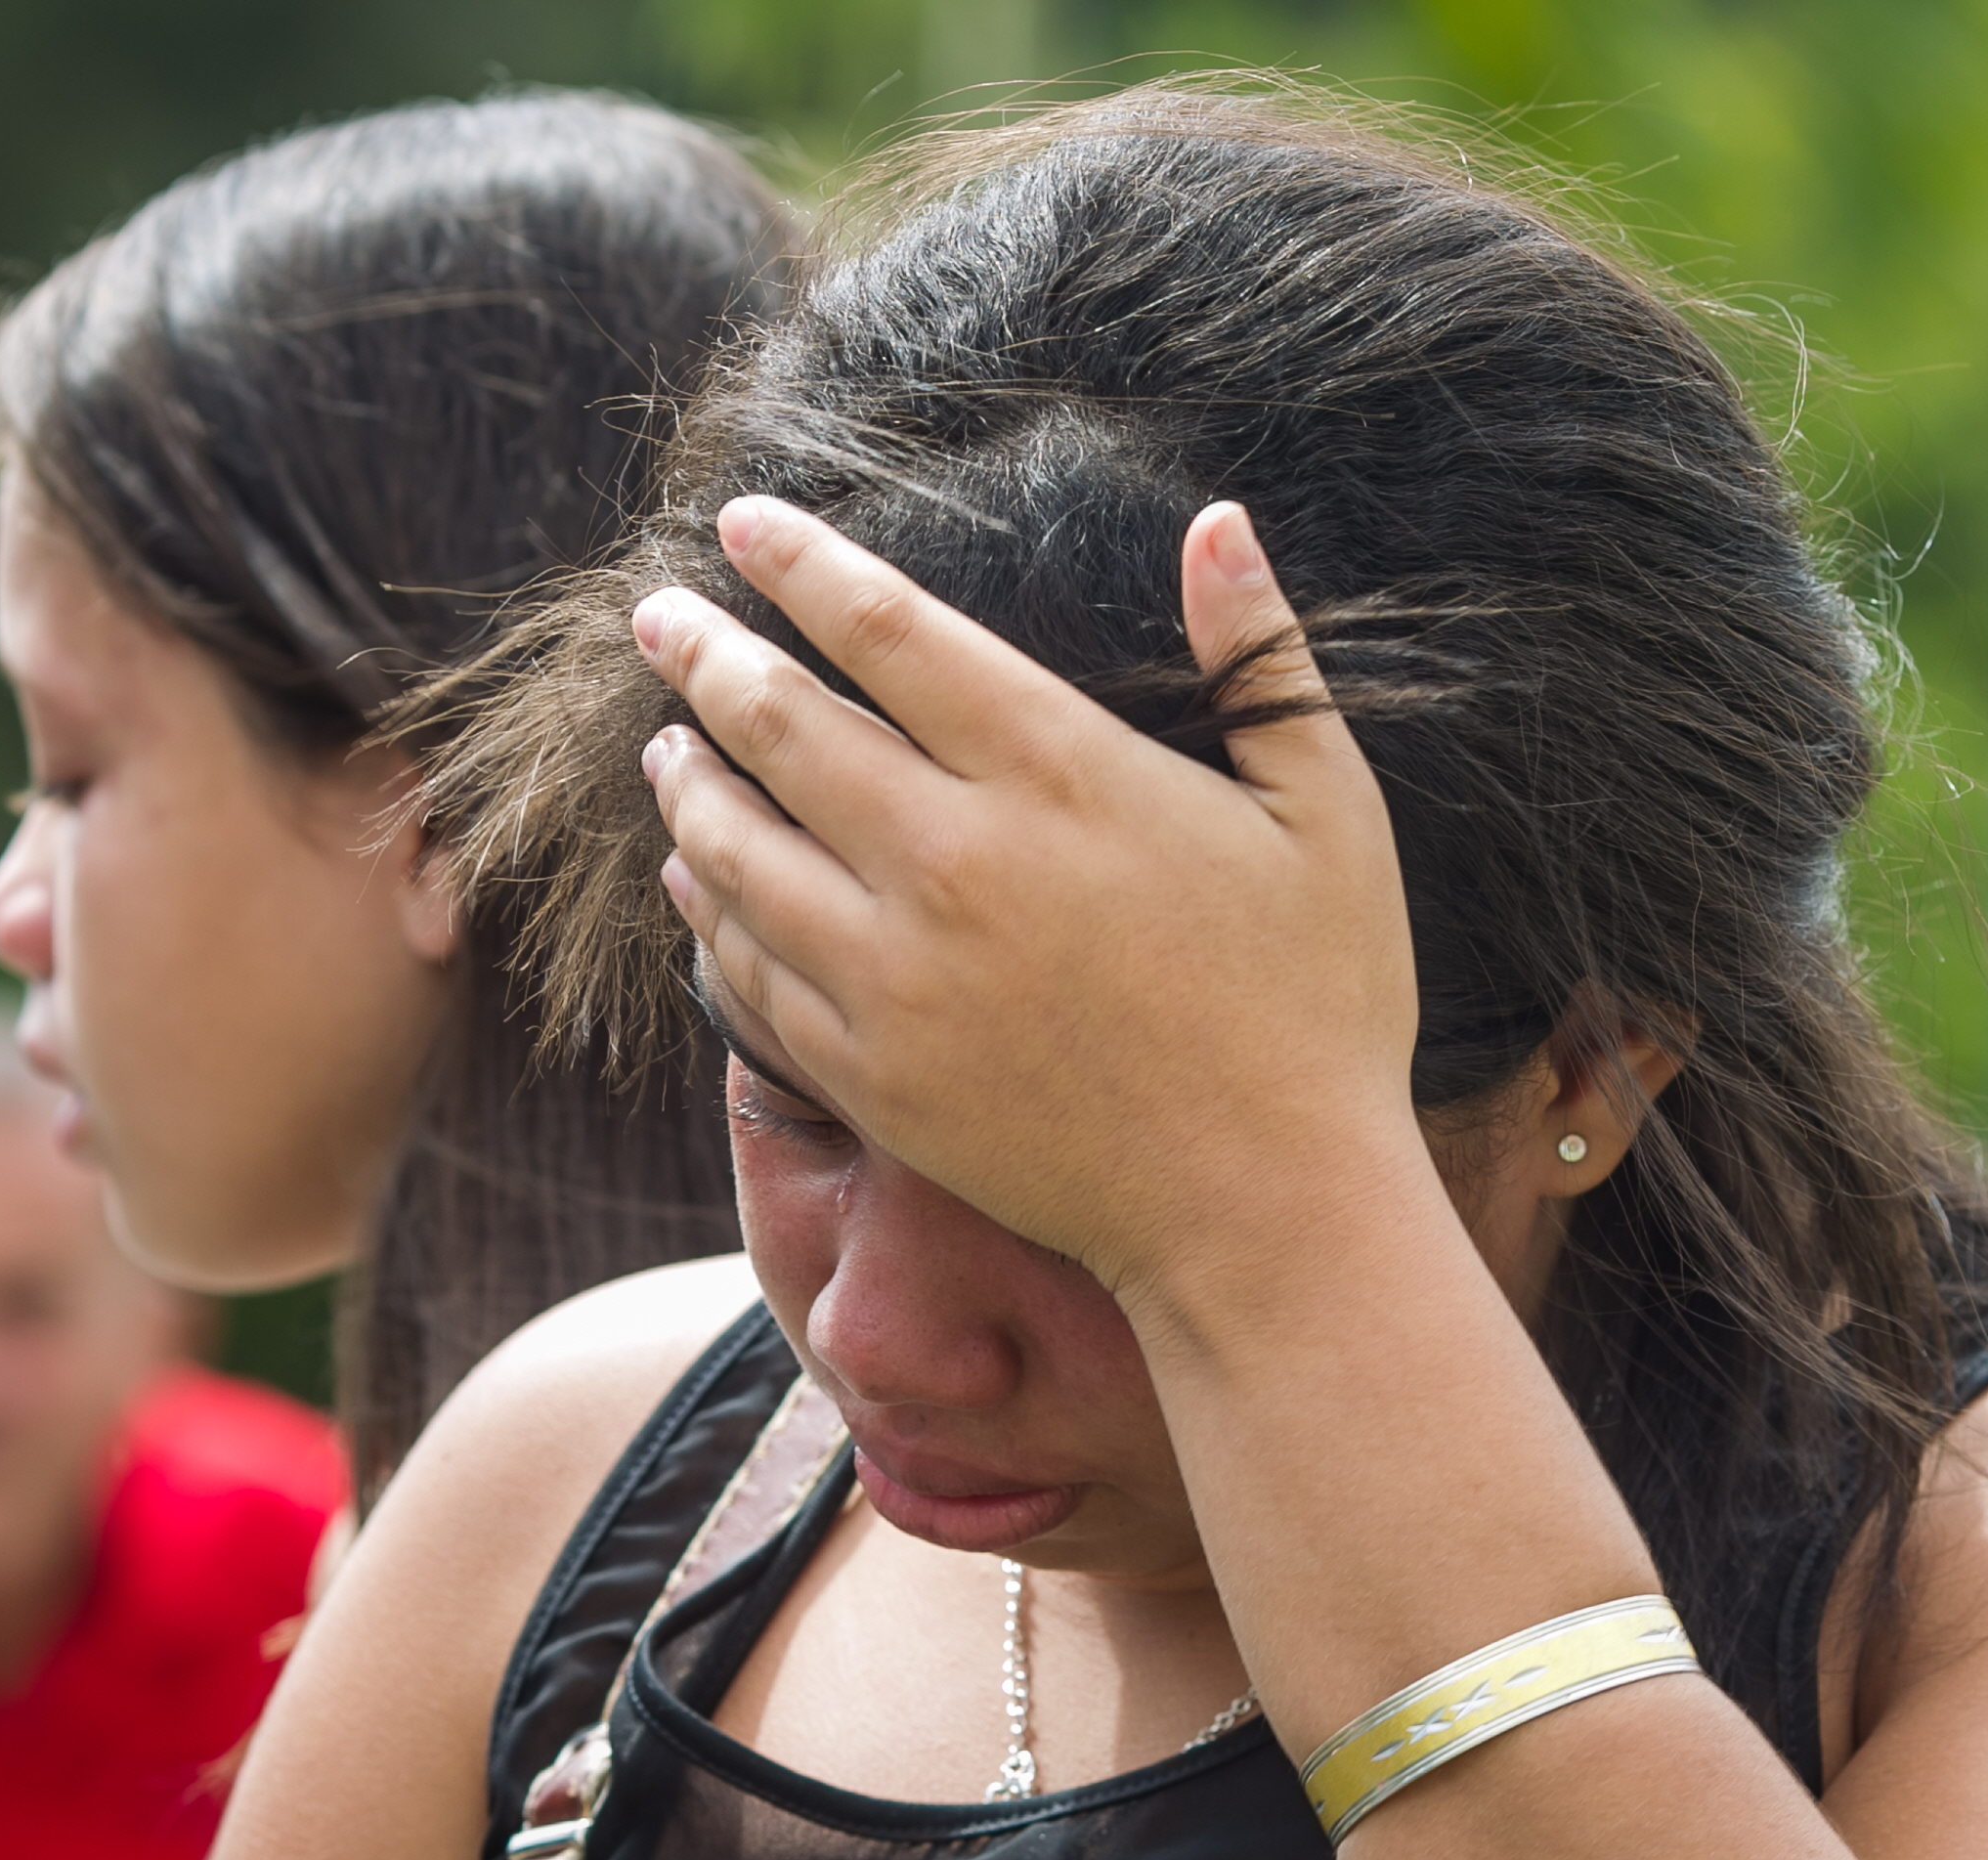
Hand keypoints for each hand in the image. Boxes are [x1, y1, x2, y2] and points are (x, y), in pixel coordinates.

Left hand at [634, 495, 1427, 1306]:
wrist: (1265, 1211)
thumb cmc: (1317, 1006)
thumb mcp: (1330, 814)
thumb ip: (1265, 655)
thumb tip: (1218, 522)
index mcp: (1057, 772)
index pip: (885, 629)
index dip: (801, 563)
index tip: (742, 519)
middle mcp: (952, 861)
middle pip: (780, 724)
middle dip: (704, 654)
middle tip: (657, 616)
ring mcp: (897, 975)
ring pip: (738, 849)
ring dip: (688, 782)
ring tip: (665, 743)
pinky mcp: (873, 1073)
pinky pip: (752, 972)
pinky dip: (710, 910)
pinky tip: (698, 877)